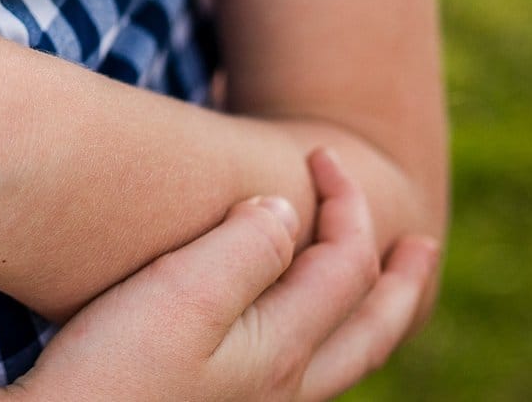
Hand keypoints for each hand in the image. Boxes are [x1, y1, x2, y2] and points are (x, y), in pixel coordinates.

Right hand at [12, 149, 440, 400]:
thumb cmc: (109, 370)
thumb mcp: (180, 294)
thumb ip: (244, 248)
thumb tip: (287, 209)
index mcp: (282, 350)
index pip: (346, 264)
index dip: (346, 201)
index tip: (318, 152)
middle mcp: (283, 388)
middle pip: (369, 329)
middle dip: (399, 281)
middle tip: (421, 244)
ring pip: (339, 361)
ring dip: (368, 315)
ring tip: (376, 292)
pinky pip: (301, 375)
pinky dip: (321, 340)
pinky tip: (290, 333)